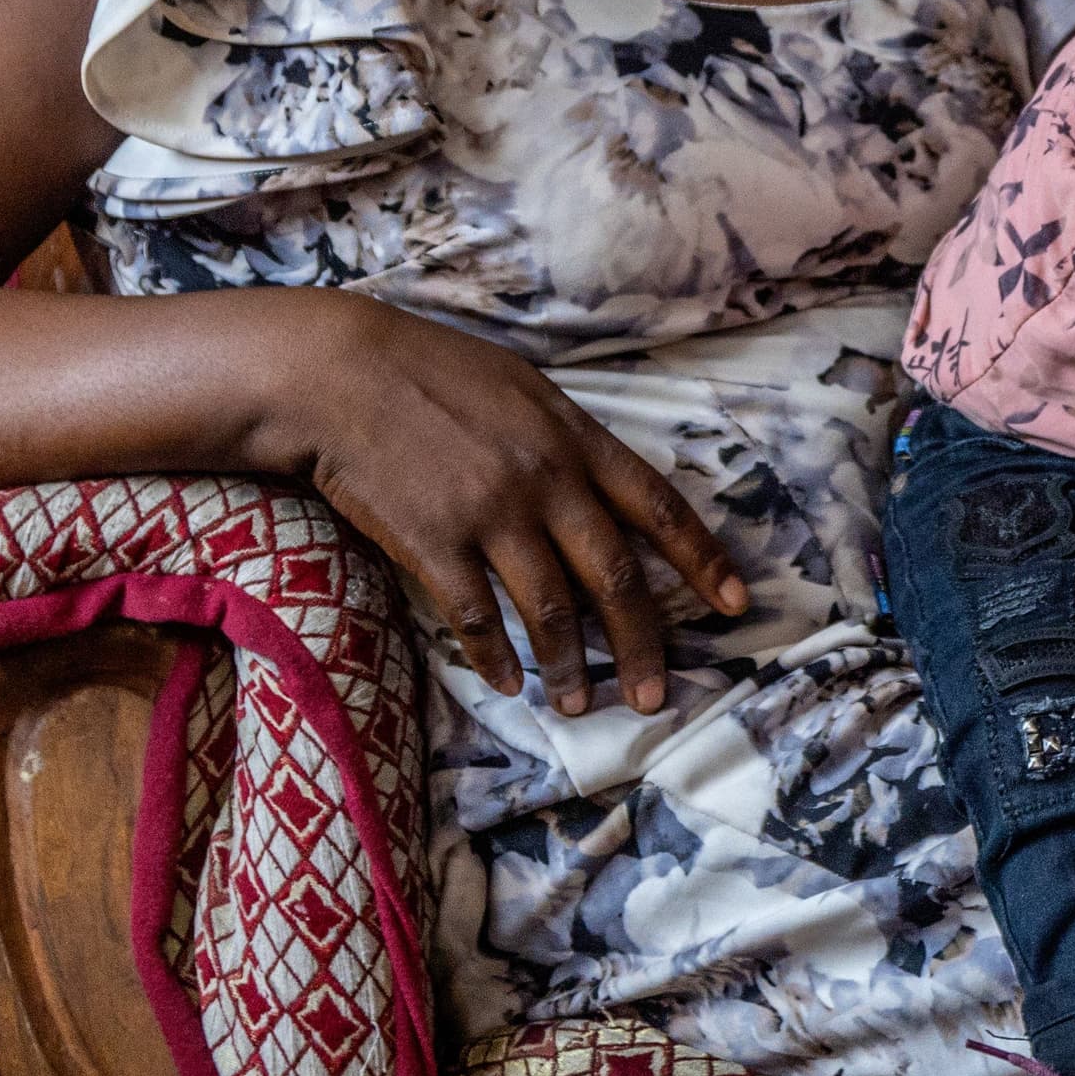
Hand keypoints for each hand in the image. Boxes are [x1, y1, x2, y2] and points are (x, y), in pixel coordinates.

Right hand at [268, 296, 748, 716]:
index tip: (738, 603)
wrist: (336, 371)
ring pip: (552, 610)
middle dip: (643, 646)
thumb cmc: (429, 371)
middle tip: (653, 696)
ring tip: (577, 704)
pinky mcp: (433, 542)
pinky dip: (497, 657)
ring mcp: (489, 512)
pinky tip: (507, 682)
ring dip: (570, 667)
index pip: (660, 506)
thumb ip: (568, 440)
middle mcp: (545, 478)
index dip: (704, 559)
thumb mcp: (521, 386)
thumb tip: (608, 494)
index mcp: (575, 436)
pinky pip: (478, 618)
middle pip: (616, 578)